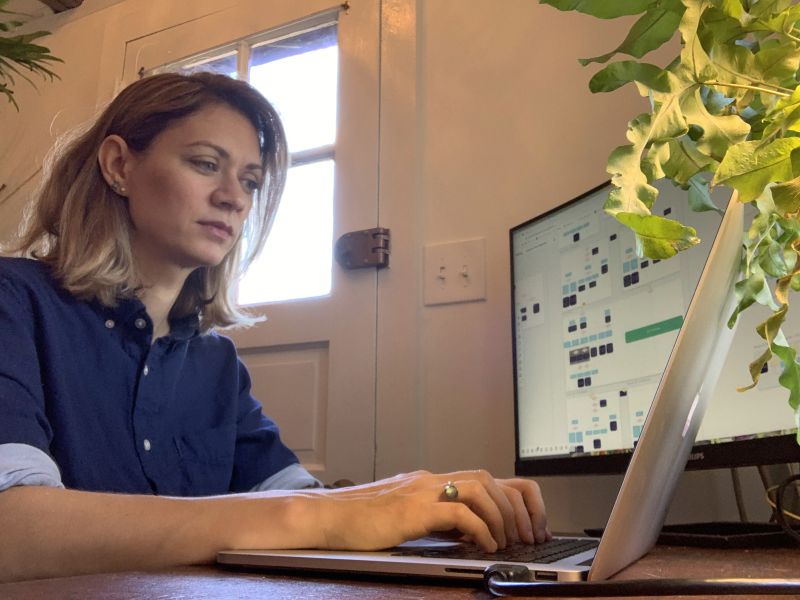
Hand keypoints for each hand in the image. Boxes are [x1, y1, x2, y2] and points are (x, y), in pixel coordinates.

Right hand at [310, 470, 549, 551]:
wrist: (326, 517)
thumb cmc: (359, 522)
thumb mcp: (406, 517)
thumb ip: (434, 520)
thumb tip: (467, 534)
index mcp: (431, 482)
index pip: (485, 478)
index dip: (514, 499)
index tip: (527, 526)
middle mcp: (430, 480)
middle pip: (490, 479)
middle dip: (517, 507)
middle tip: (527, 537)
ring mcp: (421, 491)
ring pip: (480, 489)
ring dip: (501, 517)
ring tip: (507, 542)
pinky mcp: (413, 509)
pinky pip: (458, 512)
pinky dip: (479, 529)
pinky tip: (484, 546)